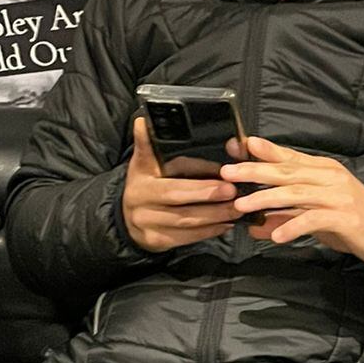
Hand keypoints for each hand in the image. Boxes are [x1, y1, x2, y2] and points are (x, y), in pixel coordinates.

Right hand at [121, 115, 240, 251]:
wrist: (127, 219)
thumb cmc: (145, 184)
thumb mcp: (143, 163)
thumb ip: (147, 144)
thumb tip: (142, 120)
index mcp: (141, 179)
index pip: (170, 174)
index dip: (196, 173)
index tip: (220, 170)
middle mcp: (141, 202)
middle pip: (178, 199)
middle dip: (208, 195)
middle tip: (233, 191)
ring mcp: (148, 224)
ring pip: (185, 221)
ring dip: (214, 216)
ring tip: (236, 208)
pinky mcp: (157, 241)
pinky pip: (186, 237)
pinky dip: (208, 231)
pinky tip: (224, 224)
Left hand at [219, 137, 363, 264]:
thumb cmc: (349, 220)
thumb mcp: (315, 213)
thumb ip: (285, 215)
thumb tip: (252, 224)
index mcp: (323, 169)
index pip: (288, 157)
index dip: (262, 151)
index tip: (237, 146)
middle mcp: (330, 177)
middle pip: (287, 171)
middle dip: (255, 171)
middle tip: (228, 173)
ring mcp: (338, 196)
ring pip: (296, 193)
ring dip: (266, 198)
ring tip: (242, 205)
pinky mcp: (345, 218)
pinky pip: (314, 220)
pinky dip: (293, 227)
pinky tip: (277, 236)